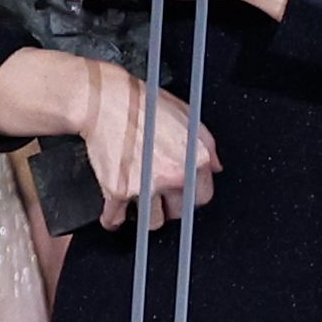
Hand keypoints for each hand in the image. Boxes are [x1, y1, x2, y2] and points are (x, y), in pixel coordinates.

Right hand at [79, 61, 222, 232]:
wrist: (106, 100)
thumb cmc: (145, 103)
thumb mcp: (189, 116)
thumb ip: (207, 145)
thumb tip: (215, 167)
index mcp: (196, 159)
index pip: (202, 196)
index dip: (190, 195)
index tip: (181, 194)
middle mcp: (174, 175)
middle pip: (179, 212)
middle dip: (169, 206)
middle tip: (159, 194)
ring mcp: (146, 185)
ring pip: (152, 221)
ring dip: (145, 215)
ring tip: (139, 202)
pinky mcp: (118, 190)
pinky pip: (115, 219)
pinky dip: (113, 219)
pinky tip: (114, 216)